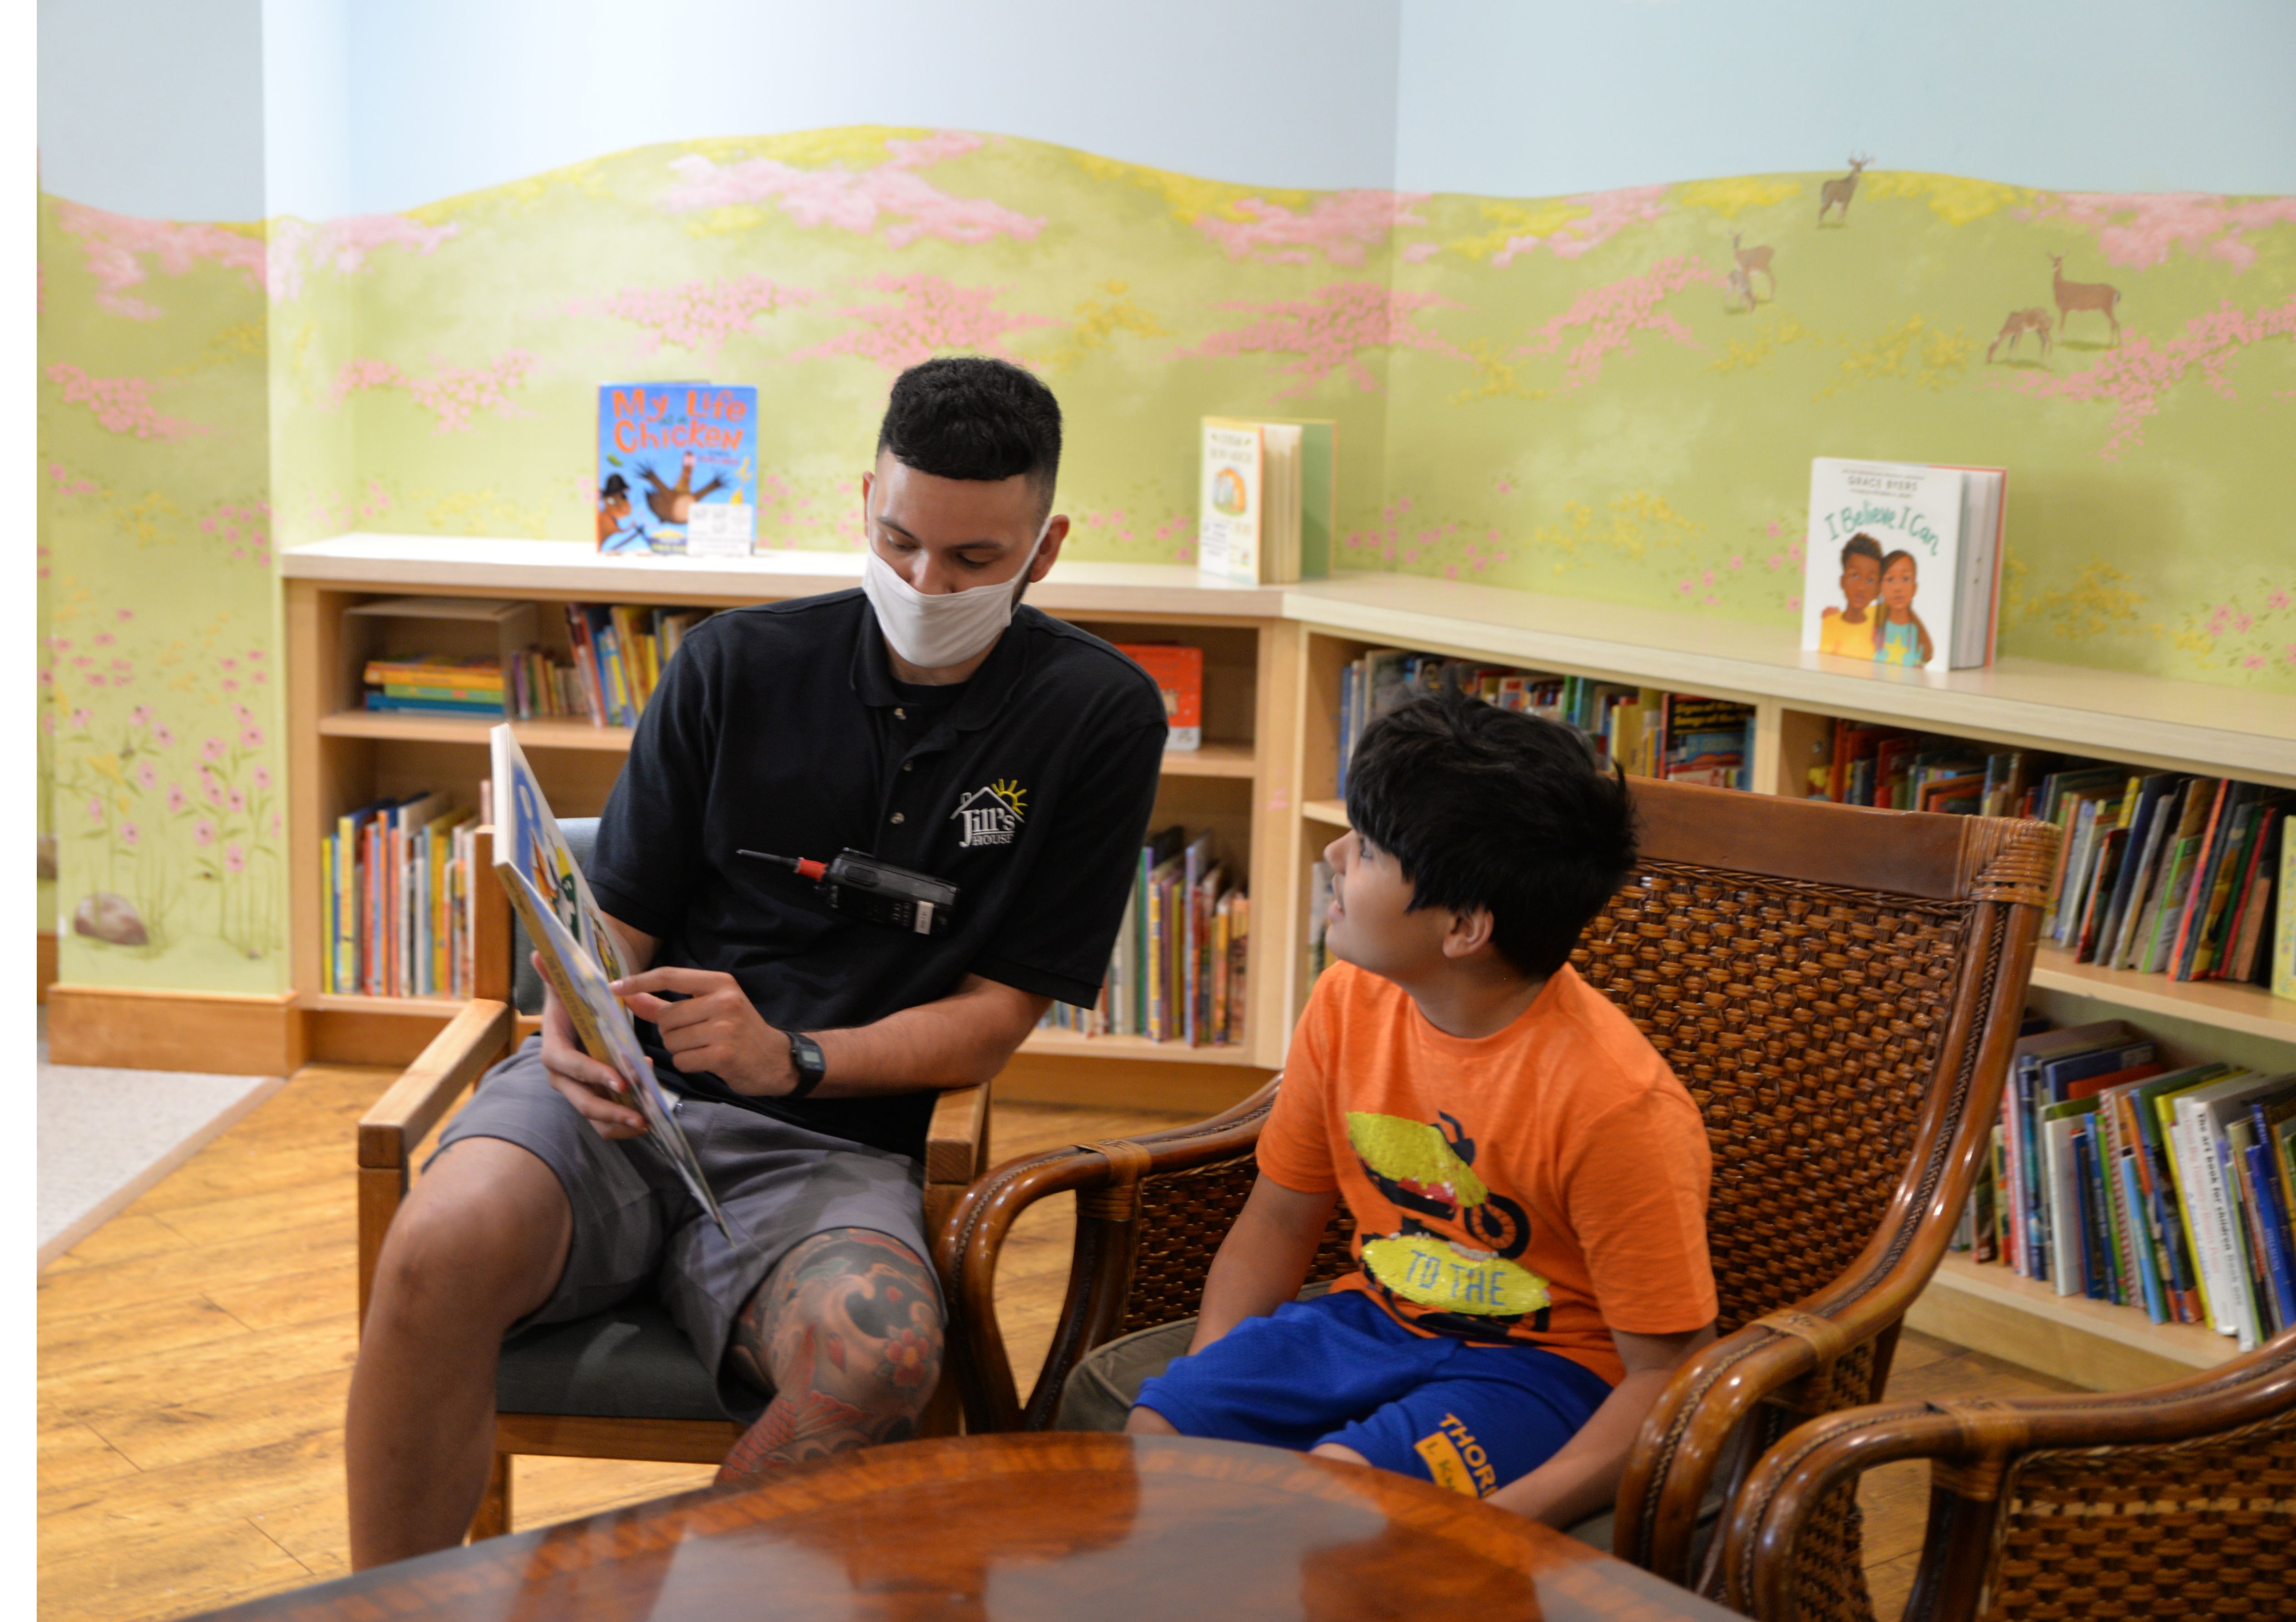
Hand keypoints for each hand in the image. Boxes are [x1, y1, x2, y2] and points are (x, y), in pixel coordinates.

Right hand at [536, 955, 645, 1138]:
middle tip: (640, 1115)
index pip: (570, 1065)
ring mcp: (577, 1091)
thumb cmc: (572, 1004)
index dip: (592, 1073)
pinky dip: (622, 1124)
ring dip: (619, 1123)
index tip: (619, 1080)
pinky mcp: (592, 1099)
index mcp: (554, 1050)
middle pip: (582, 1101)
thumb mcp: (566, 989)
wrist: (575, 1020)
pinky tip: (647, 1119)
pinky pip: (604, 1121)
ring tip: (647, 1122)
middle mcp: (562, 1077)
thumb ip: (555, 975)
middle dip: (611, 1110)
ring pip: (594, 1117)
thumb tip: (538, 952)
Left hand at [615, 965, 796, 1097]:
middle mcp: (723, 1001)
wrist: (775, 1059)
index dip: (639, 982)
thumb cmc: (738, 1030)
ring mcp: (725, 1028)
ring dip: (679, 1050)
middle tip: (693, 1036)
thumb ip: (665, 1003)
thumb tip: (628, 996)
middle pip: (666, 1017)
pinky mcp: (723, 1054)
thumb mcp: (709, 1008)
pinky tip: (707, 1061)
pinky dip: (689, 1064)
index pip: (670, 976)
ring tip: (702, 1048)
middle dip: (669, 1031)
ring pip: (672, 1041)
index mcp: (719, 983)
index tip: (614, 988)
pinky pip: (683, 1060)